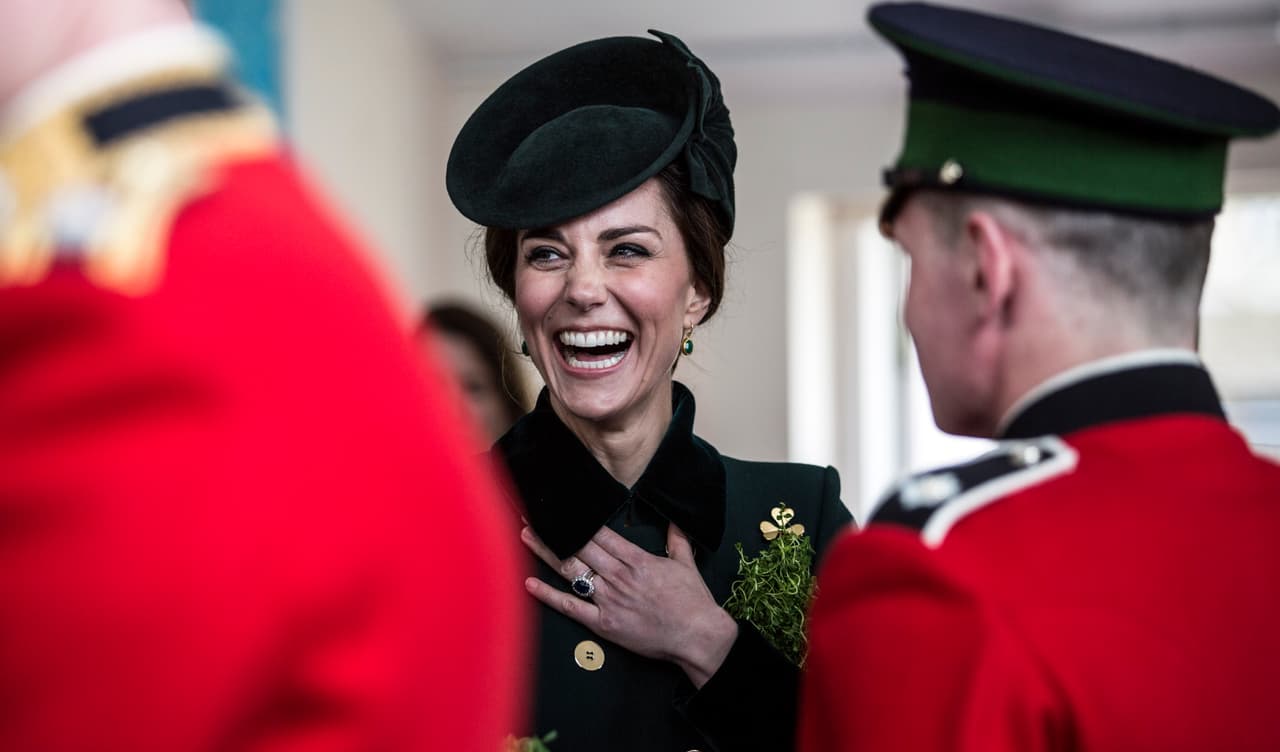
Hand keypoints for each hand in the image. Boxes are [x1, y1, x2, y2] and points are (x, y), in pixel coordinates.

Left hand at [521, 522, 738, 687]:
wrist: (697, 636)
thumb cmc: (693, 603)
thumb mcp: (686, 564)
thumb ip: (677, 540)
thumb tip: (675, 522)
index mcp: (636, 560)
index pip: (599, 533)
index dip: (577, 520)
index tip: (561, 509)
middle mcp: (618, 576)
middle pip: (579, 546)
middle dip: (556, 530)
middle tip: (534, 515)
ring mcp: (608, 599)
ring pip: (571, 570)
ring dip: (547, 552)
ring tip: (527, 536)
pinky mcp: (603, 623)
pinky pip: (571, 607)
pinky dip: (549, 595)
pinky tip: (531, 584)